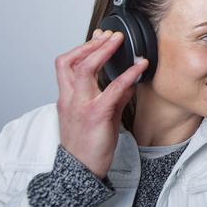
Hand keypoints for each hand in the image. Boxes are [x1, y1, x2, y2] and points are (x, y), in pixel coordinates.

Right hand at [56, 30, 147, 177]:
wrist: (82, 171)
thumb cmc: (89, 145)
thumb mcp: (100, 116)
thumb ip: (114, 97)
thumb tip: (129, 82)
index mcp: (68, 98)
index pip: (66, 65)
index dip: (81, 48)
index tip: (98, 38)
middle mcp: (70, 99)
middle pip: (70, 62)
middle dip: (91, 44)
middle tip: (110, 35)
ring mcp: (81, 105)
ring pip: (85, 69)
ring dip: (103, 51)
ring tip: (119, 41)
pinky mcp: (96, 114)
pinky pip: (112, 89)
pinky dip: (128, 75)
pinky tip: (140, 67)